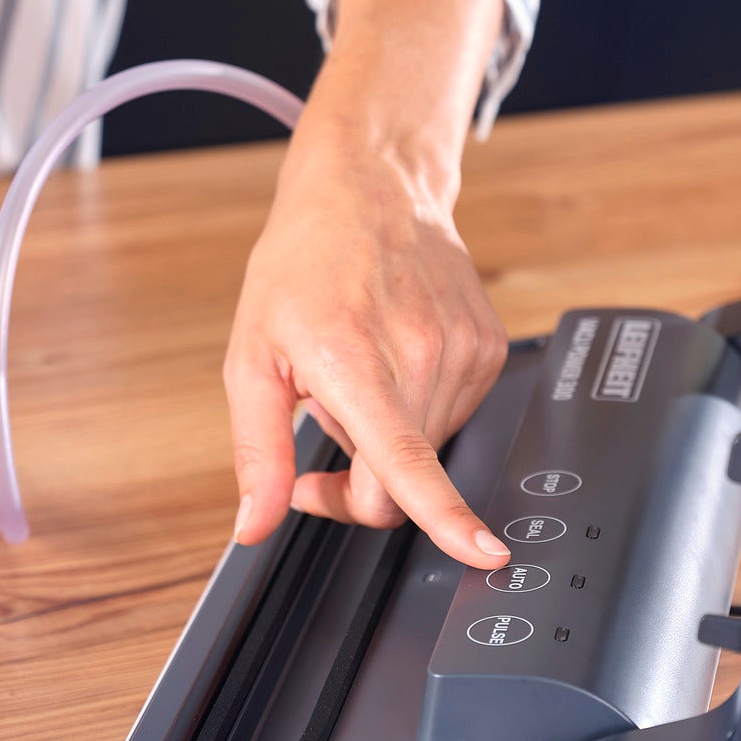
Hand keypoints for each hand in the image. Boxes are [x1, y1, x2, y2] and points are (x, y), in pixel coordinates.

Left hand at [225, 131, 511, 567]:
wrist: (367, 188)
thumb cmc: (301, 265)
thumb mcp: (250, 358)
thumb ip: (257, 452)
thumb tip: (255, 523)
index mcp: (356, 361)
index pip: (409, 460)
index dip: (446, 518)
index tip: (481, 552)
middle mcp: (420, 356)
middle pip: (403, 480)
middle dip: (357, 481)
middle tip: (315, 432)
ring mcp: (462, 350)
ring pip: (429, 449)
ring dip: (388, 435)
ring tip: (358, 370)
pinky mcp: (490, 347)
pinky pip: (453, 414)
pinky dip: (418, 405)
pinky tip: (393, 357)